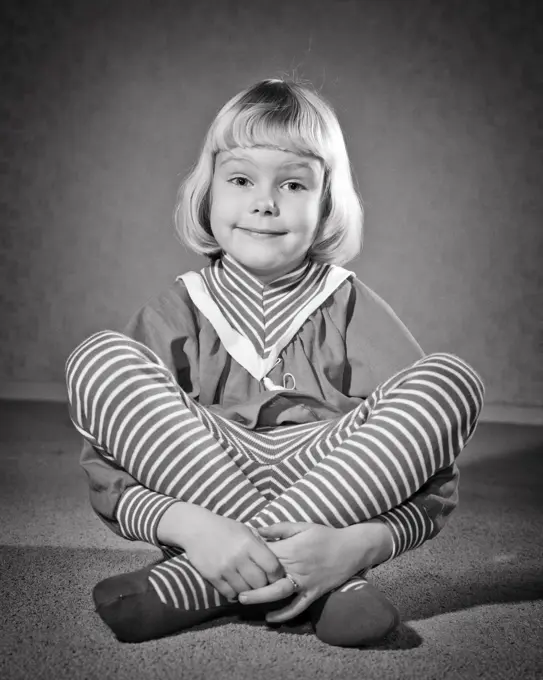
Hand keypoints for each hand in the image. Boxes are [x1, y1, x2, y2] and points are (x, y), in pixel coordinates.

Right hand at [181, 510, 284, 600]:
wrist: (196, 528)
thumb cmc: (224, 528)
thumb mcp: (246, 530)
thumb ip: (260, 545)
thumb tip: (275, 561)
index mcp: (249, 543)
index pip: (272, 566)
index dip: (277, 574)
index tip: (275, 576)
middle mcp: (238, 557)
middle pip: (260, 582)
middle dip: (263, 584)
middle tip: (262, 583)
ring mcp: (225, 568)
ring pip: (245, 591)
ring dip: (248, 590)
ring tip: (248, 585)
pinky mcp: (212, 576)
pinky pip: (229, 593)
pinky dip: (234, 593)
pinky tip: (235, 586)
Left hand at [238, 520, 392, 621]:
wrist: (351, 547)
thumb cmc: (324, 534)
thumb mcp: (301, 526)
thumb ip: (278, 528)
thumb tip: (255, 529)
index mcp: (292, 548)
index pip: (266, 554)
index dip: (251, 557)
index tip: (237, 558)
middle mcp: (297, 566)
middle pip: (269, 575)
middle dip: (250, 580)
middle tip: (233, 585)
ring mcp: (306, 581)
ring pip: (280, 592)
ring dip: (261, 597)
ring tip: (244, 600)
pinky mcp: (314, 592)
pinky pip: (298, 606)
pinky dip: (285, 613)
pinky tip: (270, 617)